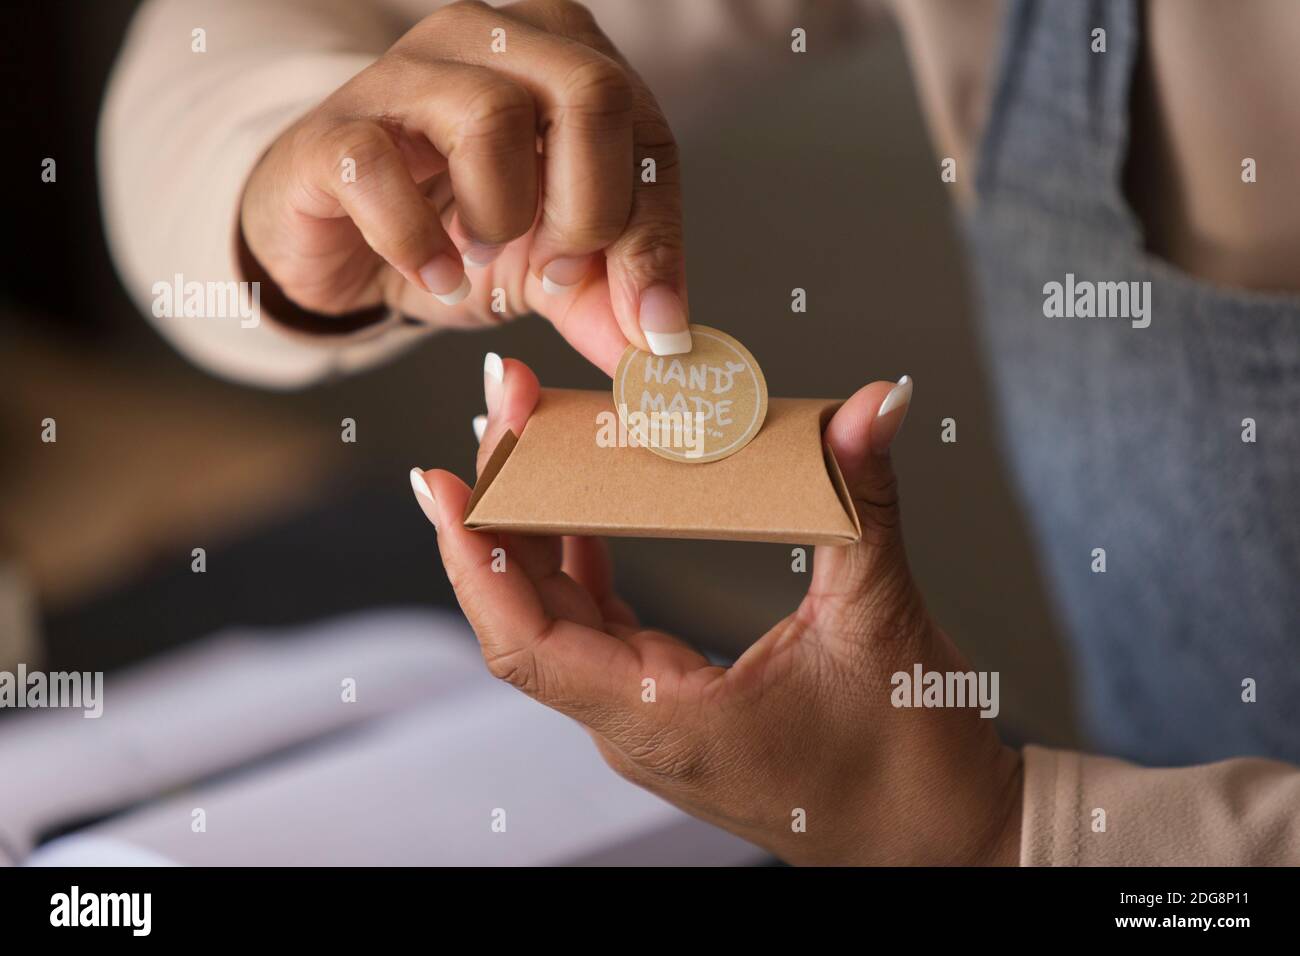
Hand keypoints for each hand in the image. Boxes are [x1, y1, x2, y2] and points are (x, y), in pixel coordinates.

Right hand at [240, 0, 689, 373]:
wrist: (341, 240)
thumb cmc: (455, 228)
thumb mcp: (552, 268)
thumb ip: (609, 298)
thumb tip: (664, 350)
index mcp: (566, 59)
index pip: (646, 133)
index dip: (656, 237)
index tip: (654, 329)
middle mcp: (492, 40)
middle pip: (591, 93)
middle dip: (590, 209)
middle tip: (557, 270)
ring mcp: (405, 72)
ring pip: (491, 116)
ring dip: (504, 215)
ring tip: (483, 253)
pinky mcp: (335, 129)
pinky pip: (382, 169)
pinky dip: (418, 240)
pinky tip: (435, 273)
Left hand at [409, 358, 1023, 865]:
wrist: (935, 841)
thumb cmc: (907, 763)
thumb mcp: (884, 622)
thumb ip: (865, 502)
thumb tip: (874, 404)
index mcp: (666, 718)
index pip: (524, 638)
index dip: (473, 556)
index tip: (444, 479)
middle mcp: (636, 724)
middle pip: (525, 615)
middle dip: (500, 512)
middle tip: (503, 415)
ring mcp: (647, 718)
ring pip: (556, 621)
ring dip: (534, 535)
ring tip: (529, 446)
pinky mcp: (670, 703)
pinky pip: (598, 629)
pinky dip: (581, 565)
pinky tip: (581, 515)